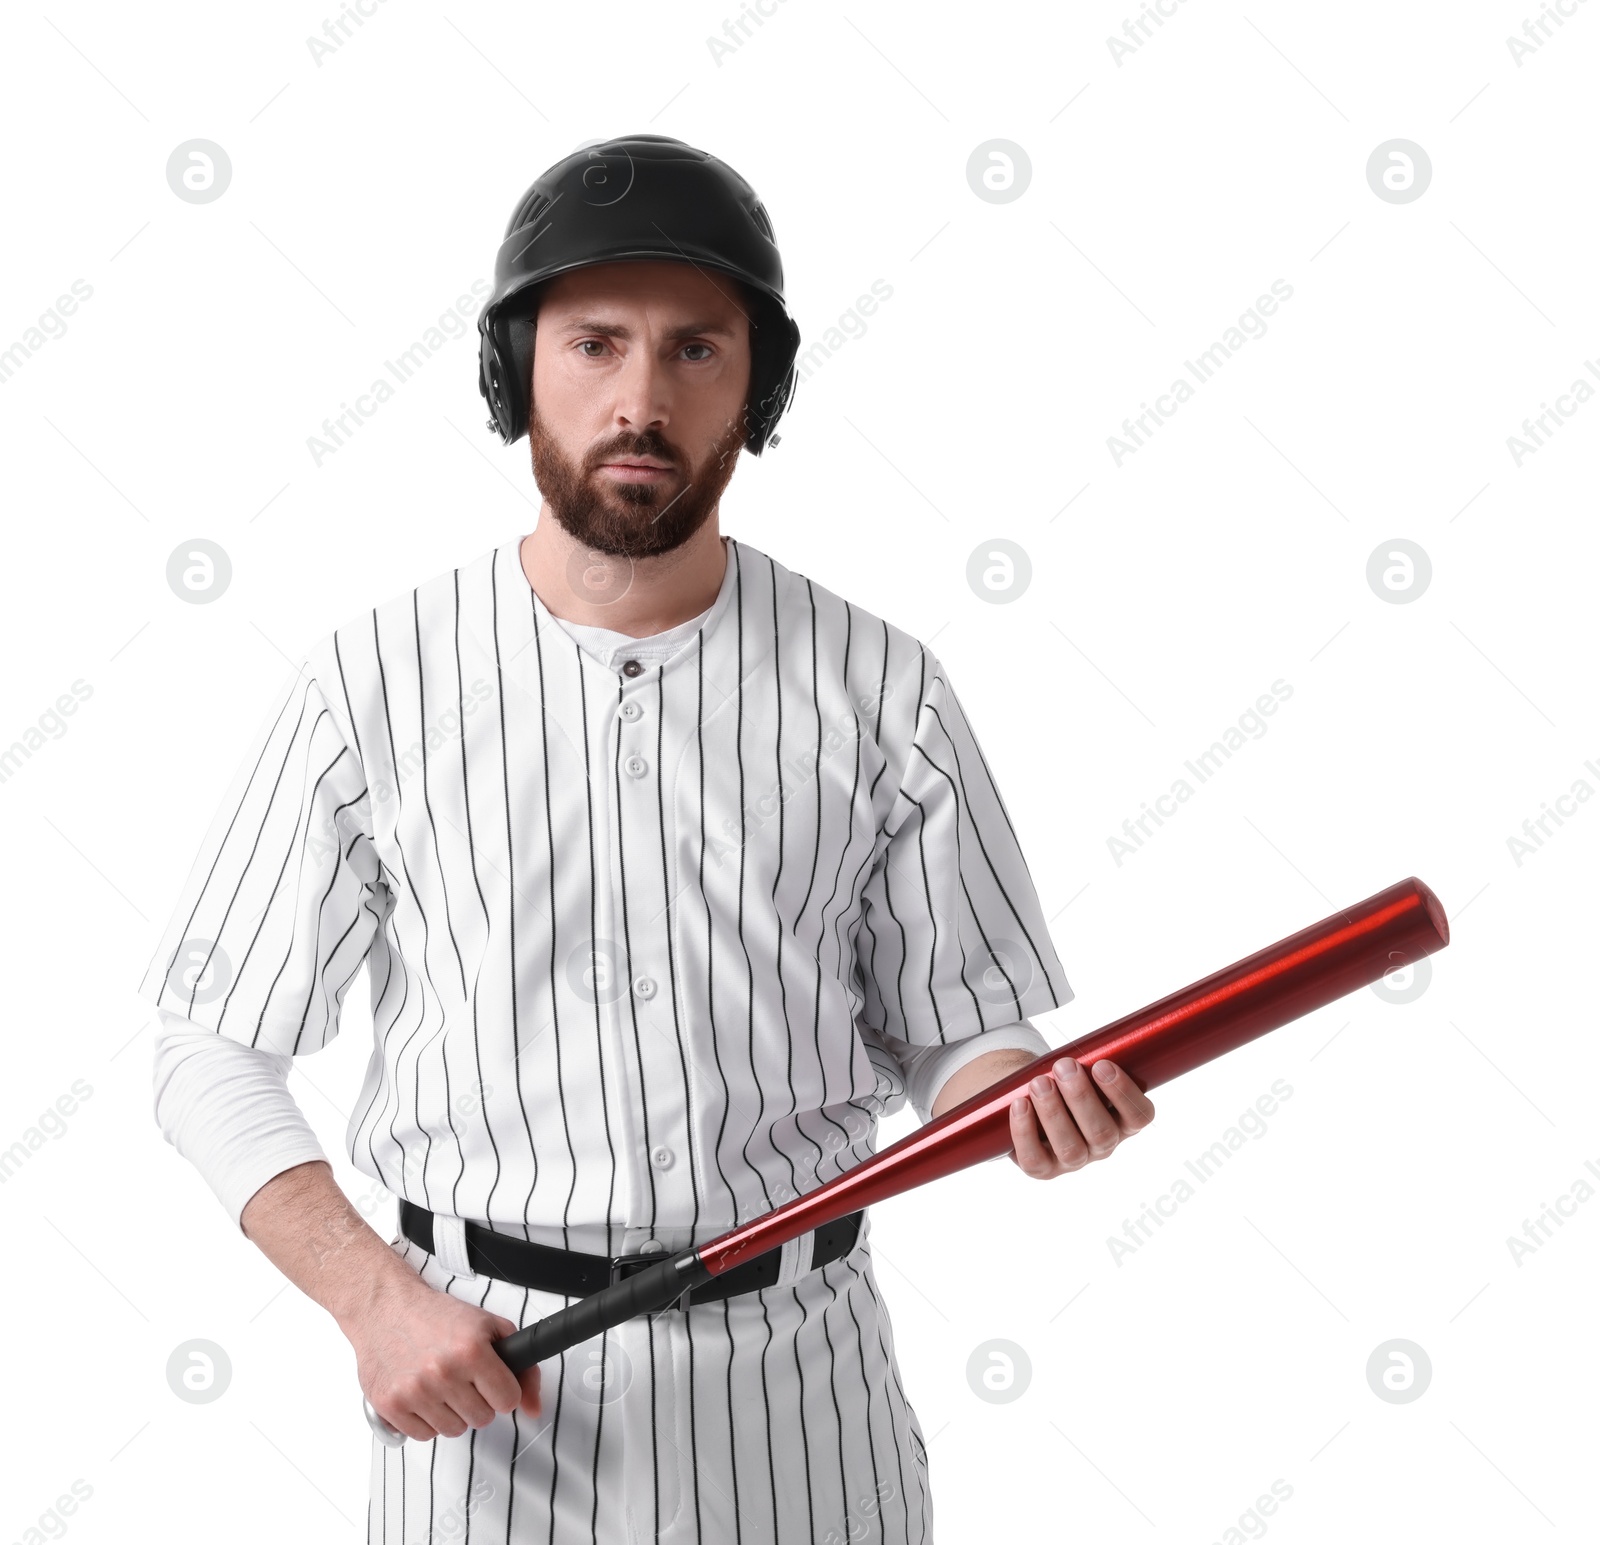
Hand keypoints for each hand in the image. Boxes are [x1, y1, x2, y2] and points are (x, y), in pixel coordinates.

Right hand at [345, 1273, 540, 1441]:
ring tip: (442, 1384)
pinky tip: (424, 1394)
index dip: (503, 1390)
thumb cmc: (437, 1317)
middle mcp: (443, 1372)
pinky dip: (428, 1420)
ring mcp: (414, 1392)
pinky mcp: (390, 1406)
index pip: (508, 1400)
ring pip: (454, 1430)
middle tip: (464, 1378)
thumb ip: (522, 1366)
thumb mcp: (489, 1327)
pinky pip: (425, 1436)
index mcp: (471, 1349)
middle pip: (482, 1418)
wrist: (386, 1309)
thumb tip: (534, 1408)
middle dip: (478, 1400)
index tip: (494, 1381)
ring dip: (453, 1412)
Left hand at [1007, 1058, 1153, 1178]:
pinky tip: (1020, 1104)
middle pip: (1102, 1133)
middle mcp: (1101, 1146)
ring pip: (1070, 1148)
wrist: (1031, 1102)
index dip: (1123, 1093)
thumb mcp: (1085, 1071)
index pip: (1139, 1116)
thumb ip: (1092, 1061)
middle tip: (1064, 1066)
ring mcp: (1072, 1162)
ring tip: (1039, 1082)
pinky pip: (1034, 1159)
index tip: (1102, 1064)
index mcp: (1123, 1123)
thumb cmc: (1064, 1082)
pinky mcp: (1042, 1168)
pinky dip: (1025, 1131)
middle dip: (1081, 1097)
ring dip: (1054, 1112)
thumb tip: (1095, 1041)